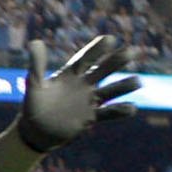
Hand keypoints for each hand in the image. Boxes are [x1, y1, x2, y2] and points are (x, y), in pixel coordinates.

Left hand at [16, 36, 140, 152]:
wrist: (36, 132)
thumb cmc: (33, 106)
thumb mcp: (34, 85)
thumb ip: (37, 65)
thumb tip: (36, 42)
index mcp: (70, 74)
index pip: (86, 58)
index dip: (97, 49)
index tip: (109, 39)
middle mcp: (83, 85)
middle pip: (102, 70)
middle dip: (116, 62)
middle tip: (132, 52)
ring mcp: (88, 101)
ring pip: (110, 91)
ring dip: (123, 87)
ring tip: (138, 82)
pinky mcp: (90, 117)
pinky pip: (108, 113)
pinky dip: (120, 111)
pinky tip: (132, 108)